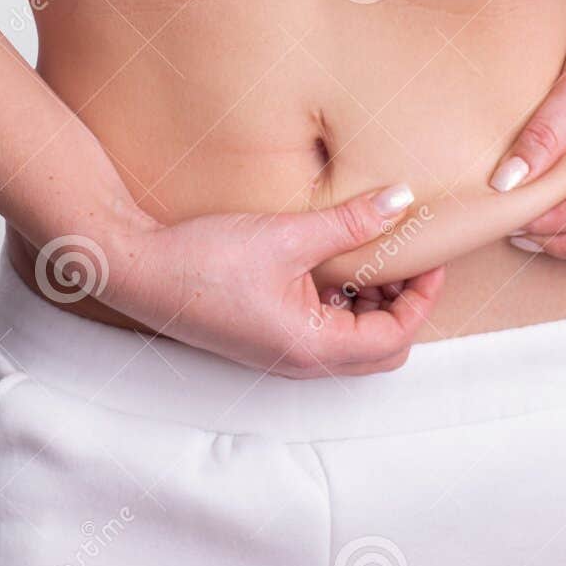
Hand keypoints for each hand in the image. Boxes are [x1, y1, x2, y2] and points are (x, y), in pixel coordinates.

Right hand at [75, 186, 446, 377]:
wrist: (136, 269)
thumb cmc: (204, 259)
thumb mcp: (287, 235)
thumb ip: (350, 222)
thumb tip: (401, 202)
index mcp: (313, 347)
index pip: (396, 337)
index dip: (421, 298)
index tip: (428, 259)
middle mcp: (301, 363)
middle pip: (381, 351)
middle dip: (401, 307)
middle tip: (402, 260)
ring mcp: (282, 356)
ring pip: (352, 344)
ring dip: (370, 307)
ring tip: (366, 256)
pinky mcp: (266, 340)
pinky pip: (322, 334)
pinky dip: (339, 305)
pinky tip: (327, 264)